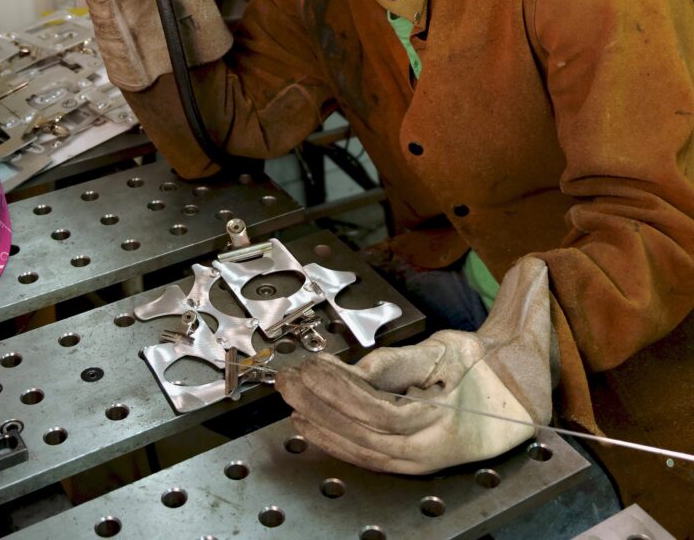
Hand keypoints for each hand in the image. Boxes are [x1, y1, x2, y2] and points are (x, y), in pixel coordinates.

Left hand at [275, 256, 552, 473]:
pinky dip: (336, 440)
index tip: (313, 368)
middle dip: (320, 406)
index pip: (380, 410)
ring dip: (321, 423)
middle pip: (362, 432)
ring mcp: (420, 459)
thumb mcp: (449, 350)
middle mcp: (429, 448)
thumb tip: (360, 366)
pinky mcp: (412, 459)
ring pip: (361, 448)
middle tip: (289, 381)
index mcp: (442, 420)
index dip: (342, 391)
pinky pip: (368, 454)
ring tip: (291, 400)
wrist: (520, 394)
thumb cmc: (488, 366)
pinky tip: (311, 427)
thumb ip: (401, 362)